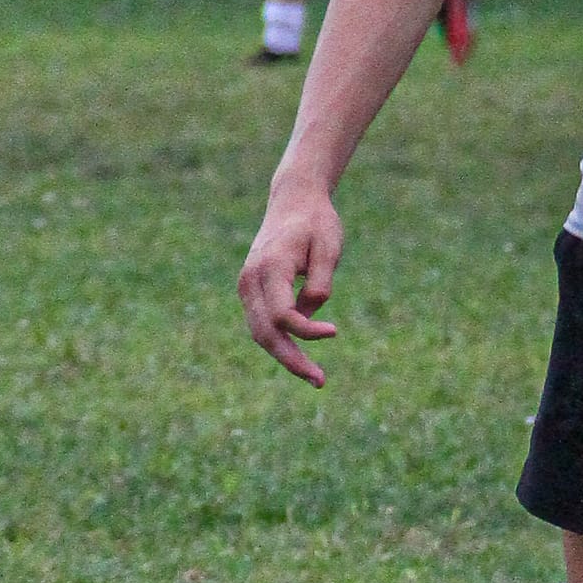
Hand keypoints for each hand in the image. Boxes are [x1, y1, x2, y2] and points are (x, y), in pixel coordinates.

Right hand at [238, 184, 343, 385]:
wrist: (293, 201)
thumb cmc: (316, 222)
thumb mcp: (329, 247)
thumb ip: (321, 282)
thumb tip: (310, 315)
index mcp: (270, 267)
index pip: (283, 314)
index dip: (307, 331)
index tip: (335, 331)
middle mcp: (251, 280)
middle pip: (266, 332)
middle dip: (292, 360)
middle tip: (320, 381)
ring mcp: (247, 286)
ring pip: (260, 333)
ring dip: (285, 356)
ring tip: (314, 376)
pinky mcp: (252, 290)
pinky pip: (262, 324)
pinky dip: (280, 342)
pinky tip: (302, 355)